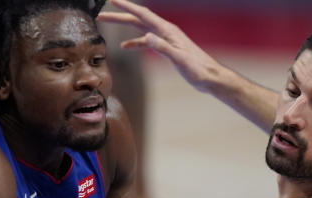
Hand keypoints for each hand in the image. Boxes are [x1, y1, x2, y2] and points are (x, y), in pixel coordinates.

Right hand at [98, 0, 217, 92]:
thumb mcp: (179, 59)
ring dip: (124, 27)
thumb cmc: (197, 69)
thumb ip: (162, 47)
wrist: (209, 76)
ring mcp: (166, 38)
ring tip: (108, 24)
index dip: (126, 7)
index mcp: (167, 30)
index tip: (112, 0)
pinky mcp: (166, 47)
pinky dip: (134, 42)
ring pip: (140, 28)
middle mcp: (165, 31)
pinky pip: (146, 41)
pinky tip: (126, 47)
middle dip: (119, 15)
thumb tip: (146, 36)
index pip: (142, 14)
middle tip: (102, 13)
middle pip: (138, 18)